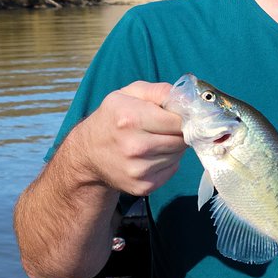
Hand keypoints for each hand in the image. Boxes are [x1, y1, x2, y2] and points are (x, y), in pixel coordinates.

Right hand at [68, 80, 186, 197]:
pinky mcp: (143, 186)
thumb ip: (159, 91)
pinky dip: (167, 162)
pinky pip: (171, 170)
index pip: (178, 121)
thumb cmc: (113, 118)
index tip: (179, 116)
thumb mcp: (129, 94)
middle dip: (179, 132)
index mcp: (131, 118)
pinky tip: (151, 156)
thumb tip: (189, 100)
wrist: (88, 155)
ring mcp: (139, 170)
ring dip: (173, 147)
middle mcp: (135, 146)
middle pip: (181, 140)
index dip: (183, 117)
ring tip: (155, 141)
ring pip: (178, 155)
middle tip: (165, 128)